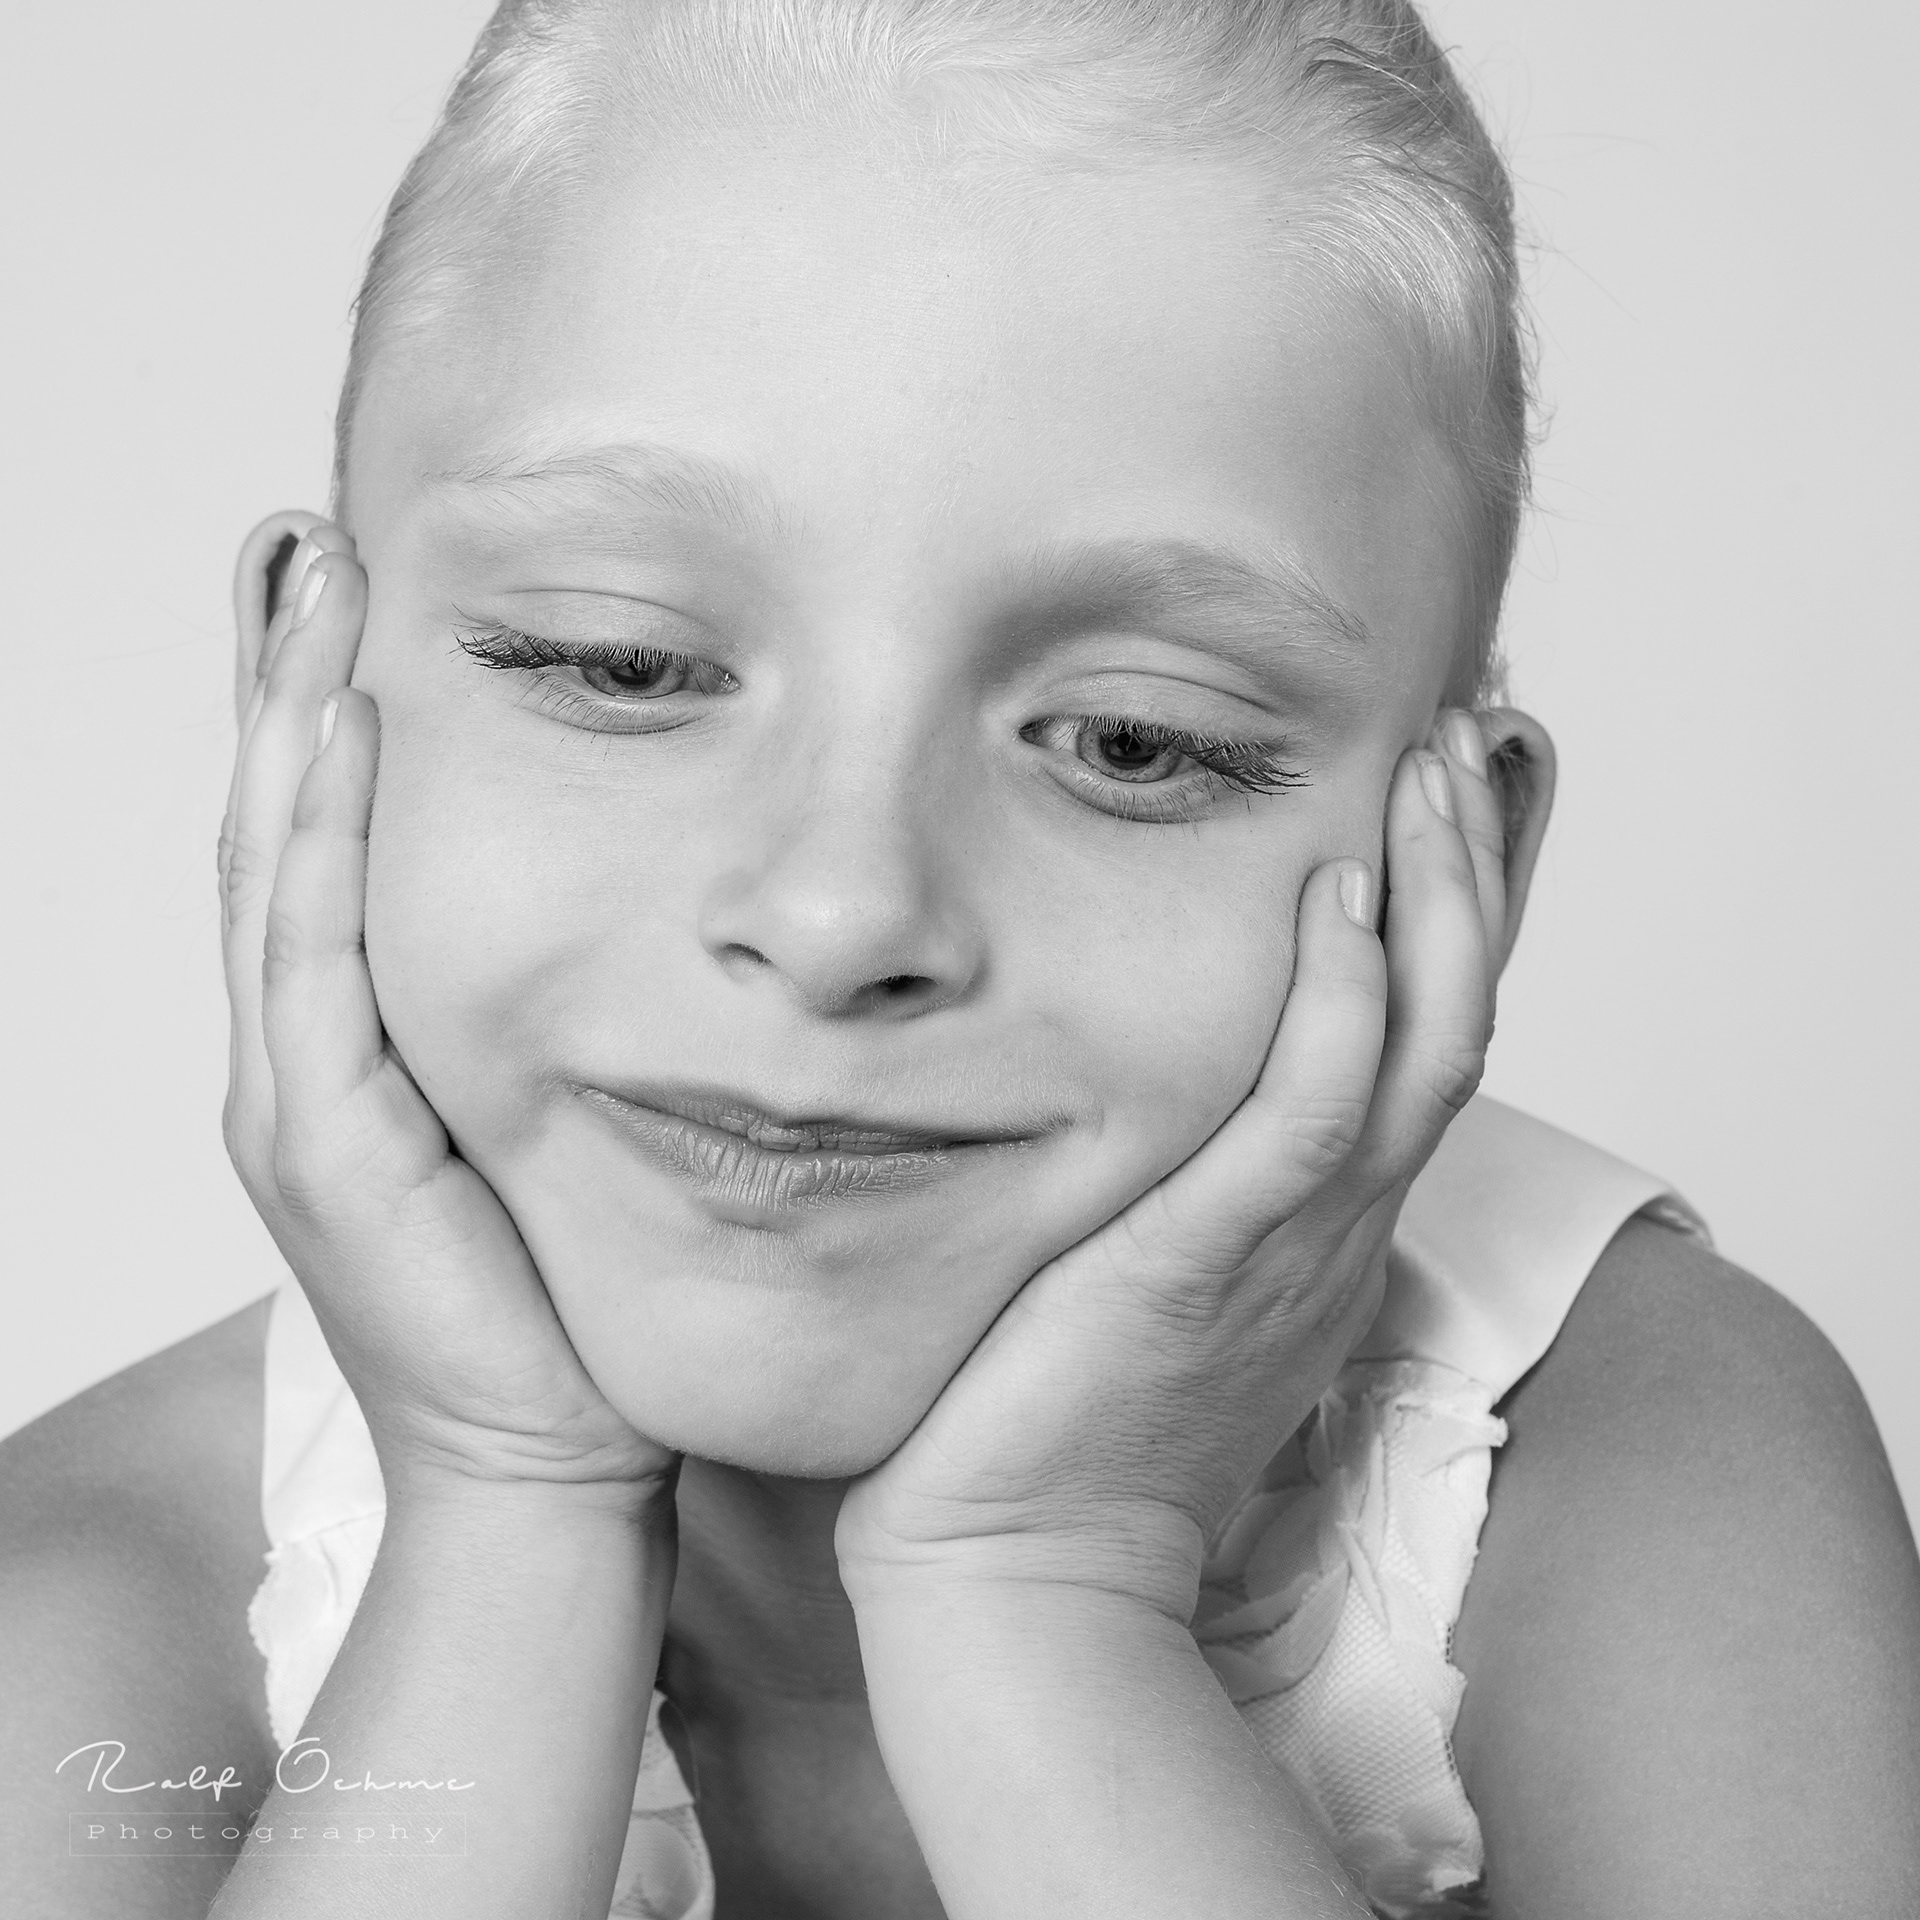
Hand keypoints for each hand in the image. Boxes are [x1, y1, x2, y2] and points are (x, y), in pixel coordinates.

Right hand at [220, 518, 675, 1502]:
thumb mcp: (553, 1123)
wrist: (553, 1460)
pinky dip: (320, 843)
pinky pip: (312, 964)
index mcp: (349, 1055)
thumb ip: (549, 1024)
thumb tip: (629, 915)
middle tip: (302, 537)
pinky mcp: (324, 1149)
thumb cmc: (567, 1302)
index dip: (316, 719)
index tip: (348, 591)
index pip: (318, 853)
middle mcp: (301, 1064)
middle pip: (272, 834)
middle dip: (280, 681)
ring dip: (285, 722)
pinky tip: (338, 734)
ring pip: (271, 874)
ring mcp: (295, 1105)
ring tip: (307, 583)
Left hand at [836, 722, 1507, 1617]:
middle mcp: (1336, 1221)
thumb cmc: (1053, 1421)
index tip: (1444, 799)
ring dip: (1443, 896)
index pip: (1419, 1041)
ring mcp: (1292, 1241)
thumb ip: (1176, 1177)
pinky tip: (1336, 894)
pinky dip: (1340, 1000)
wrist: (1014, 1567)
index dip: (1455, 917)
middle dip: (1477, 869)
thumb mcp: (1147, 1270)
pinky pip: (1310, 1111)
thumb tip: (1139, 1088)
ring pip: (1421, 1044)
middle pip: (1457, 1016)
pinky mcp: (1212, 1257)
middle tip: (1471, 737)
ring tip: (1435, 764)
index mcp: (1322, 1220)